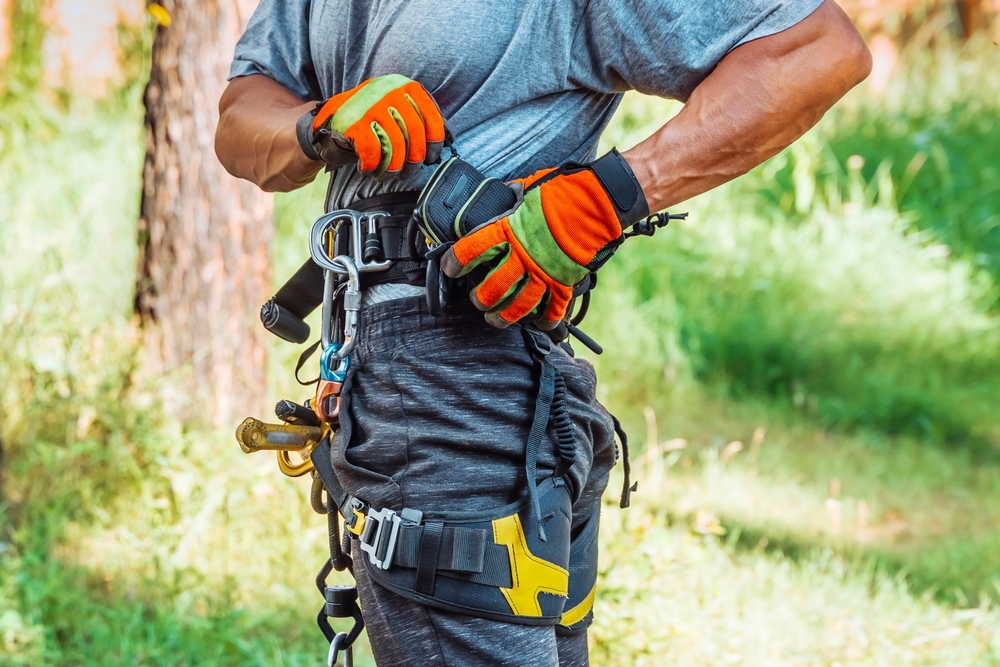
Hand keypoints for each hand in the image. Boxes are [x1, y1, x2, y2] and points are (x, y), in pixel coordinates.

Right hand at [297, 75, 447, 180]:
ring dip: (393, 167)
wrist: (329, 120)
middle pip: (415, 132)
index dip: (435, 142)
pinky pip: (372, 151)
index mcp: (405, 86)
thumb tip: (450, 138)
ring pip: (395, 144)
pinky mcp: (354, 122)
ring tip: (388, 175)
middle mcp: (389, 90)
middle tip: (408, 173)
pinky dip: (372, 166)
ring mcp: (371, 104)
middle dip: (414, 160)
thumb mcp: (399, 110)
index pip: (431, 117)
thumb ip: (422, 118)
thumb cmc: (372, 120)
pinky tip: (368, 170)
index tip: (432, 158)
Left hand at [439, 149, 648, 328]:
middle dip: (480, 298)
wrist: (599, 202)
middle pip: (492, 287)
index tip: (450, 268)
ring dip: (504, 316)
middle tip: (476, 300)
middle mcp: (523, 255)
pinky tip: (539, 324)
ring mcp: (544, 271)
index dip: (455, 262)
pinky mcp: (565, 281)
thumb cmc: (564, 191)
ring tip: (495, 320)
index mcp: (508, 230)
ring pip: (518, 304)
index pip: (471, 250)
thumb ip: (514, 196)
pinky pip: (553, 308)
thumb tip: (507, 194)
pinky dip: (546, 319)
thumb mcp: (530, 188)